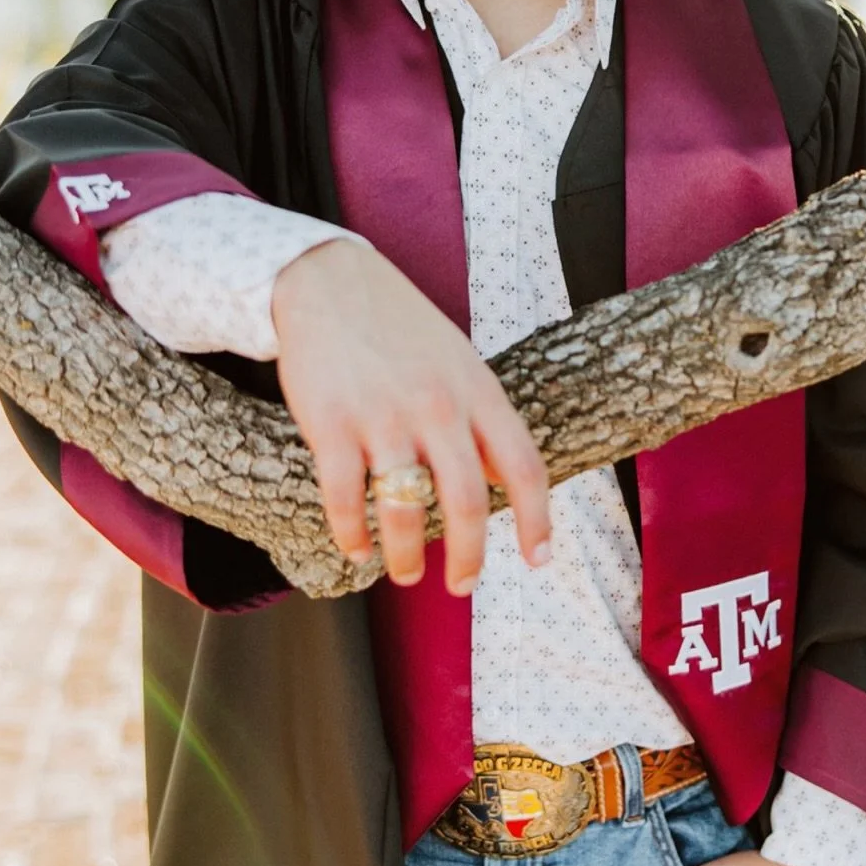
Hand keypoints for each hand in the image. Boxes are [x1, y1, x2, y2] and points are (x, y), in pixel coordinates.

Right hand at [271, 238, 551, 593]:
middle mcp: (438, 406)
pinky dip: (352, 535)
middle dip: (469, 558)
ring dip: (407, 557)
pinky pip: (345, 499)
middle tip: (462, 585)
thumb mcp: (459, 360)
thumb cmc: (399, 325)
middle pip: (468, 503)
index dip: (537, 521)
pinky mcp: (331, 424)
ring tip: (406, 572)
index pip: (525, 466)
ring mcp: (383, 416)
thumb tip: (509, 480)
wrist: (328, 280)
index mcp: (478, 390)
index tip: (537, 558)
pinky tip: (356, 548)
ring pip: (405, 512)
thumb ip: (483, 416)